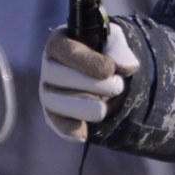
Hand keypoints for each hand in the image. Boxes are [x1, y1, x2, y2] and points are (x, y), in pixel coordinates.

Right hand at [39, 22, 139, 141]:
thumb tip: (127, 67)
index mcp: (61, 43)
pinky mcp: (54, 114)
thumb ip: (120, 50)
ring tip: (106, 106)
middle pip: (60, 76)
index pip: (65, 50)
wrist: (111, 77)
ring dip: (86, 106)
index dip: (87, 61)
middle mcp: (49, 67)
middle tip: (118, 87)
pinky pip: (57, 124)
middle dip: (94, 85)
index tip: (109, 70)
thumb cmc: (109, 54)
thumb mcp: (116, 44)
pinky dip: (72, 129)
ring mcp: (48, 92)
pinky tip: (86, 131)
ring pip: (57, 101)